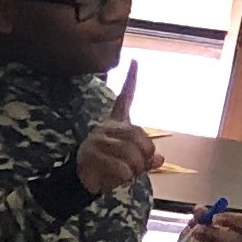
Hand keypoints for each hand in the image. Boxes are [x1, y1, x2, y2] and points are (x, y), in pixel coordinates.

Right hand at [74, 63, 161, 195]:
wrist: (82, 180)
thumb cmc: (108, 167)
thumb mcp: (130, 161)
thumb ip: (146, 158)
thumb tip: (159, 160)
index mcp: (116, 124)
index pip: (125, 98)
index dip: (131, 80)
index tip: (135, 61)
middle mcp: (107, 128)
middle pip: (138, 135)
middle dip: (145, 155)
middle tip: (140, 167)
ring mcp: (98, 141)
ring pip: (131, 153)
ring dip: (135, 169)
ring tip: (128, 174)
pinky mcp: (92, 156)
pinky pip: (121, 168)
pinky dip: (125, 177)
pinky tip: (117, 177)